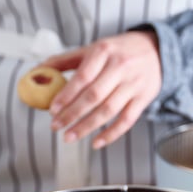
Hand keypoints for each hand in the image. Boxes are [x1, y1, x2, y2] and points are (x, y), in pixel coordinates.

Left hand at [45, 30, 161, 148]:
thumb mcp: (93, 48)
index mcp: (104, 51)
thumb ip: (65, 60)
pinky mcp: (144, 98)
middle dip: (72, 114)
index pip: (83, 76)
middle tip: (56, 127)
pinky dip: (111, 134)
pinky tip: (96, 143)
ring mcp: (134, 84)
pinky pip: (127, 120)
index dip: (66, 95)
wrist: (156, 50)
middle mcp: (120, 67)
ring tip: (69, 137)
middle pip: (94, 96)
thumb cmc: (117, 51)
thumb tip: (36, 72)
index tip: (52, 110)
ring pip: (108, 110)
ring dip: (87, 127)